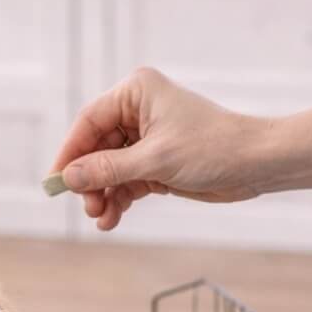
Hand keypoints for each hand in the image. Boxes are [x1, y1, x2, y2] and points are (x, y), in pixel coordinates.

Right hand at [49, 67, 271, 230]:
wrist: (255, 164)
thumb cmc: (212, 147)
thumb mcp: (154, 160)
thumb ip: (108, 169)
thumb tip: (68, 177)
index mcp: (136, 92)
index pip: (89, 122)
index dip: (70, 153)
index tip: (56, 182)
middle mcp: (138, 111)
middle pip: (96, 148)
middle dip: (90, 180)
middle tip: (88, 206)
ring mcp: (147, 138)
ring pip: (110, 168)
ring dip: (103, 194)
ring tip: (102, 218)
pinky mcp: (157, 162)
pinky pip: (126, 181)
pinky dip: (119, 199)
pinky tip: (113, 218)